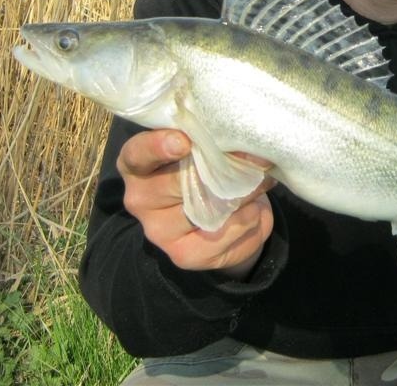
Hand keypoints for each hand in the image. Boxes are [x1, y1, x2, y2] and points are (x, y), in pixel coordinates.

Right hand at [116, 128, 275, 279]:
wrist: (222, 219)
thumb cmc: (209, 170)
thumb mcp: (205, 149)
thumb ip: (210, 142)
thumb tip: (242, 144)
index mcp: (137, 165)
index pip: (137, 154)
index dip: (158, 146)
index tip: (183, 141)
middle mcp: (140, 200)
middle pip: (180, 181)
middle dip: (224, 168)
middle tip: (254, 158)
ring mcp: (160, 232)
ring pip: (209, 208)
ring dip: (244, 194)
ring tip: (259, 183)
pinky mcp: (184, 255)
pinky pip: (226, 232)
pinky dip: (249, 218)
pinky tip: (253, 210)